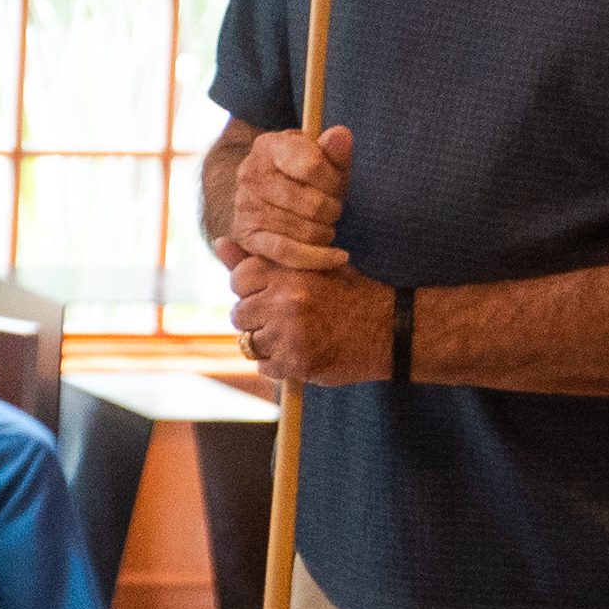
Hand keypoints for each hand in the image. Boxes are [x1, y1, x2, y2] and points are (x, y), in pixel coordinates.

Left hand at [223, 254, 394, 388]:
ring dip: (267, 344)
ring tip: (296, 335)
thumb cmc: (347, 295)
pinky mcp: (296, 362)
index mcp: (289, 271)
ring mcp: (289, 333)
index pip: (239, 279)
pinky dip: (279, 364)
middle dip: (257, 319)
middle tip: (287, 319)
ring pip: (250, 343)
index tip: (270, 294)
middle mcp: (286, 300)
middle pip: (239, 314)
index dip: (250, 290)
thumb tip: (219, 241)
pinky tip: (303, 352)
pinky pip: (265, 367)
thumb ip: (262, 260)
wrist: (389, 330)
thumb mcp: (310, 267)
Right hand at [228, 122, 354, 272]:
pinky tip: (336, 257)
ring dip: (325, 233)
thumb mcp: (320, 159)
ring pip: (303, 229)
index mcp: (269, 146)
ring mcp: (246, 206)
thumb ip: (334, 150)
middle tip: (331, 211)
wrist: (263, 196)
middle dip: (332, 211)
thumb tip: (340, 135)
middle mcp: (250, 174)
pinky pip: (286, 252)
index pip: (311, 166)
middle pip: (312, 204)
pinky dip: (315, 258)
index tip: (336, 185)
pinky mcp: (246, 235)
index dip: (333, 181)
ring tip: (325, 227)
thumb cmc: (301, 177)